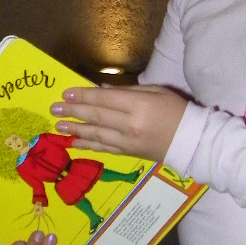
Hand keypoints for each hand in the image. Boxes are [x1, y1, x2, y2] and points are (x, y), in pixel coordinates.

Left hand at [50, 84, 186, 162]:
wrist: (191, 140)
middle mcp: (130, 125)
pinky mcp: (128, 153)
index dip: (83, 96)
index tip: (66, 94)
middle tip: (54, 109)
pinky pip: (104, 148)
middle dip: (73, 112)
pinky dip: (88, 145)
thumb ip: (127, 91)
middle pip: (96, 116)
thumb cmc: (176, 110)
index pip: (104, 100)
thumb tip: (100, 91)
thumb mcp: (156, 91)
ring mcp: (128, 142)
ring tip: (59, 125)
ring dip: (75, 129)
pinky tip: (75, 142)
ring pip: (96, 134)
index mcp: (138, 106)